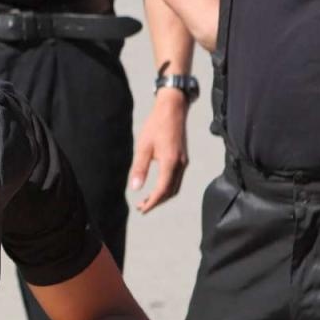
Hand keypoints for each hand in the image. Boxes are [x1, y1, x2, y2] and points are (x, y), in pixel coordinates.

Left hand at [128, 90, 187, 213]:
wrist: (173, 109)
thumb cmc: (156, 125)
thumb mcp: (143, 147)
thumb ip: (139, 168)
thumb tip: (135, 188)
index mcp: (171, 162)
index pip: (163, 190)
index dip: (153, 202)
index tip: (142, 209)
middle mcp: (181, 164)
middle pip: (171, 191)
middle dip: (157, 202)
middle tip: (142, 207)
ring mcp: (184, 162)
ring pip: (175, 186)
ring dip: (162, 196)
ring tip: (147, 200)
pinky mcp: (183, 158)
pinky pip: (177, 178)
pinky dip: (167, 187)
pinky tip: (156, 187)